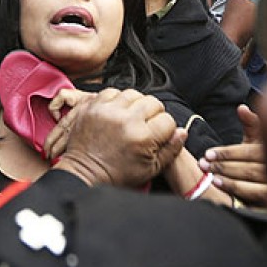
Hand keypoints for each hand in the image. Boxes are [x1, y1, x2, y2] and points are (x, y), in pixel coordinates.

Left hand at [52, 88, 185, 187]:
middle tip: (145, 125)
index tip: (158, 134)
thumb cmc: (116, 174)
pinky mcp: (92, 106)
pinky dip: (116, 100)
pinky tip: (116, 112)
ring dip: (135, 104)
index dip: (166, 128)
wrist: (84, 173)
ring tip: (131, 118)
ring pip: (133, 94)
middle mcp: (125, 120)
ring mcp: (107, 110)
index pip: (168, 119)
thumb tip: (182, 132)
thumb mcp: (150, 169)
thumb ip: (170, 150)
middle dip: (153, 114)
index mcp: (142, 137)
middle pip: (152, 102)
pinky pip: (111, 92)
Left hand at [197, 105, 266, 207]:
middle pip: (252, 170)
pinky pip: (259, 204)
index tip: (208, 153)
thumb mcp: (260, 142)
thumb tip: (241, 107)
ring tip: (211, 177)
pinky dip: (241, 197)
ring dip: (231, 182)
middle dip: (224, 167)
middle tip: (203, 165)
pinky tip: (225, 194)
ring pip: (256, 188)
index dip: (229, 153)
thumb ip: (252, 125)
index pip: (252, 152)